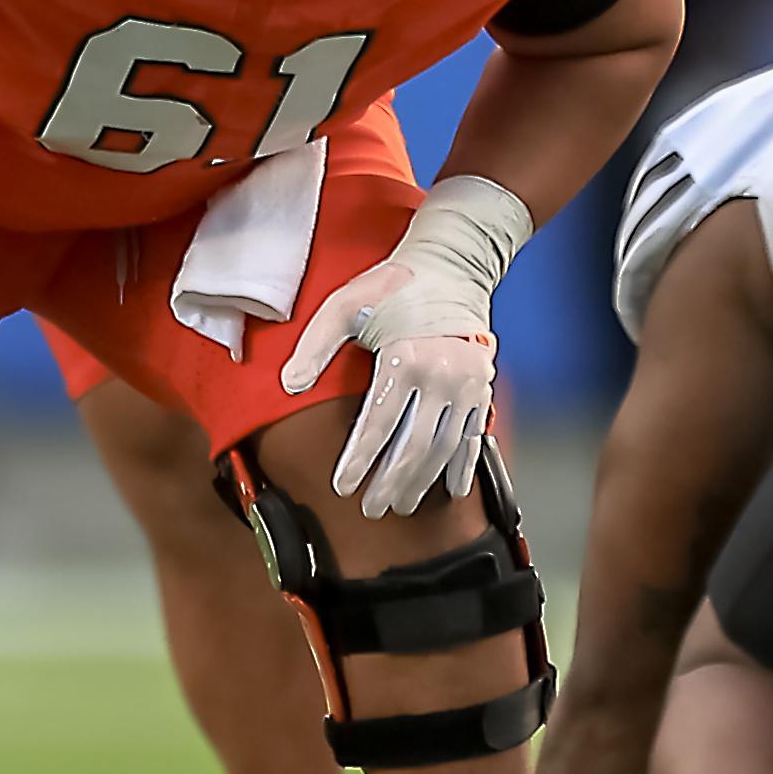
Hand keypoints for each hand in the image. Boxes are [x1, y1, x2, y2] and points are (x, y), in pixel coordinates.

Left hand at [281, 176, 530, 519]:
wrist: (453, 264)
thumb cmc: (392, 285)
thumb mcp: (344, 305)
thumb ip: (314, 346)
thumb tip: (289, 384)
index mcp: (404, 358)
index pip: (377, 425)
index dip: (359, 460)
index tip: (342, 487)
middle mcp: (441, 375)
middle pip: (413, 446)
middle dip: (390, 483)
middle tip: (372, 509)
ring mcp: (466, 384)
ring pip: (443, 447)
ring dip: (423, 481)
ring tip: (402, 505)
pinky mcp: (482, 386)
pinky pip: (473, 435)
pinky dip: (462, 465)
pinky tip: (450, 489)